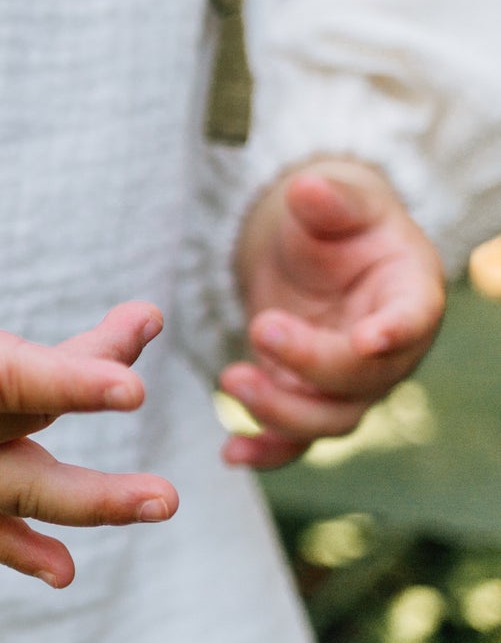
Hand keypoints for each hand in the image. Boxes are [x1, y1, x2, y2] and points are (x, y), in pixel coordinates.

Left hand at [220, 158, 444, 471]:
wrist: (314, 255)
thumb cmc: (336, 224)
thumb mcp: (335, 202)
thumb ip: (328, 200)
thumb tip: (309, 189)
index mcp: (410, 293)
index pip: (413, 319)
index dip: (396, 332)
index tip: (367, 338)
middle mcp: (390, 350)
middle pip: (363, 378)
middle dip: (311, 363)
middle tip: (261, 328)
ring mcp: (352, 384)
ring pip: (329, 419)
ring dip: (281, 411)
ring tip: (230, 380)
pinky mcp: (312, 402)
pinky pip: (297, 441)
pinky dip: (266, 451)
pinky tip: (229, 453)